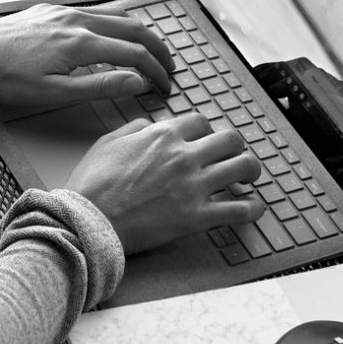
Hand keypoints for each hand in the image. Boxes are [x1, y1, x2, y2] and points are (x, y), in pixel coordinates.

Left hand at [0, 3, 173, 107]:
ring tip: (149, 51)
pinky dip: (115, 24)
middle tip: (169, 66)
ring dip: (139, 34)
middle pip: (133, 28)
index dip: (155, 71)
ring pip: (115, 16)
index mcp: (80, 43)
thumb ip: (100, 85)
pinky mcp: (51, 11)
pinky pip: (94, 12)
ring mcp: (64, 12)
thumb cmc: (3, 79)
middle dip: (158, 48)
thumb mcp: (54, 94)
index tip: (163, 86)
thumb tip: (136, 82)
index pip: (134, 53)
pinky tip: (113, 36)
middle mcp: (76, 20)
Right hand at [65, 114, 265, 254]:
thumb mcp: (108, 142)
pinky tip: (255, 209)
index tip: (206, 141)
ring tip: (251, 177)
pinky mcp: (197, 217)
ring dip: (252, 171)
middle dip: (236, 146)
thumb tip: (151, 125)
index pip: (200, 122)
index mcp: (163, 135)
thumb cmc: (92, 185)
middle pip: (230, 140)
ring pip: (243, 168)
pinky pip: (239, 210)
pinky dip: (252, 209)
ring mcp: (193, 186)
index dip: (206, 131)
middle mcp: (184, 156)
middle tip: (235, 155)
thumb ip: (135, 128)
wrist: (87, 221)